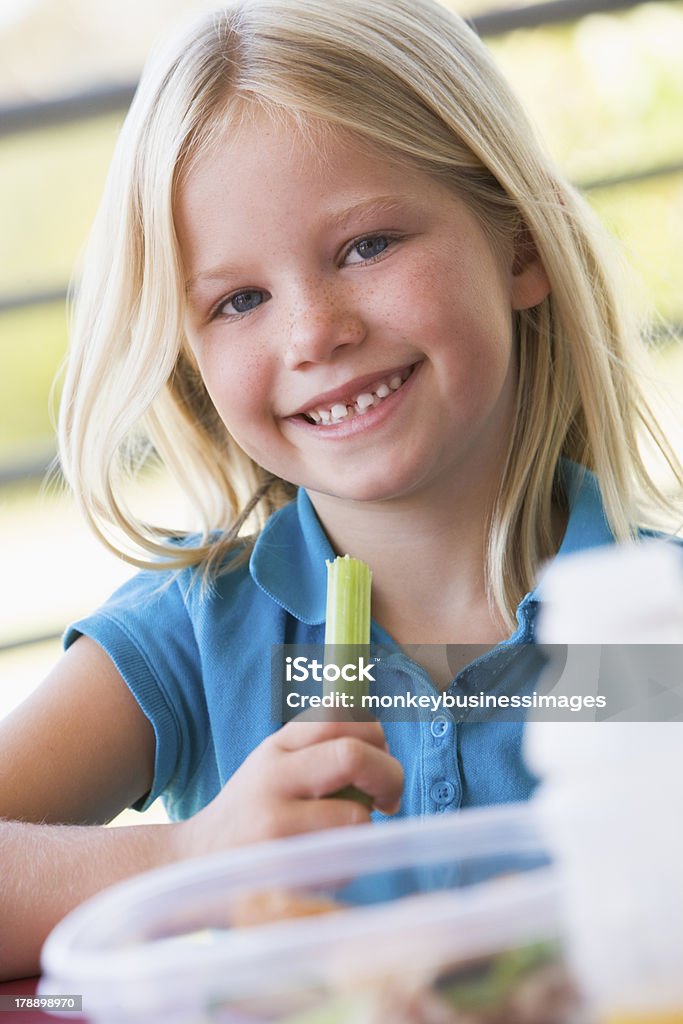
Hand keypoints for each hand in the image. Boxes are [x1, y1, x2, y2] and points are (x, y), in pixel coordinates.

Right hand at [174, 714, 402, 858]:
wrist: (192, 862)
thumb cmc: (250, 815)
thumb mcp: (274, 766)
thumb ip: (317, 750)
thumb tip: (381, 750)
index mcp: (278, 745)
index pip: (339, 714)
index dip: (376, 735)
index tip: (380, 758)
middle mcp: (274, 774)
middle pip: (353, 754)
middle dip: (390, 775)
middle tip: (388, 799)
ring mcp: (275, 820)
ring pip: (356, 814)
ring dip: (366, 827)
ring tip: (347, 835)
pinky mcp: (279, 863)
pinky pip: (341, 858)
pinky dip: (349, 860)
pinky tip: (324, 862)